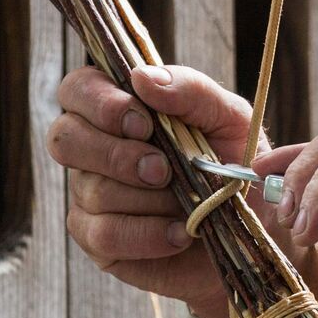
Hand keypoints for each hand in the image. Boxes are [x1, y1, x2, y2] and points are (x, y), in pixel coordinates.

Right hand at [48, 64, 317, 317]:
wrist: (254, 224)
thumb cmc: (235, 159)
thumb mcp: (227, 116)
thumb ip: (190, 90)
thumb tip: (142, 77)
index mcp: (118, 105)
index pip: (77, 89)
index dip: (99, 103)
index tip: (143, 123)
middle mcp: (93, 148)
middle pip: (64, 139)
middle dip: (116, 155)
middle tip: (162, 170)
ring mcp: (89, 195)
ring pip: (91, 190)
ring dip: (148, 199)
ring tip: (187, 203)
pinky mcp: (99, 240)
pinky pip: (104, 235)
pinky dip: (148, 234)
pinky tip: (181, 233)